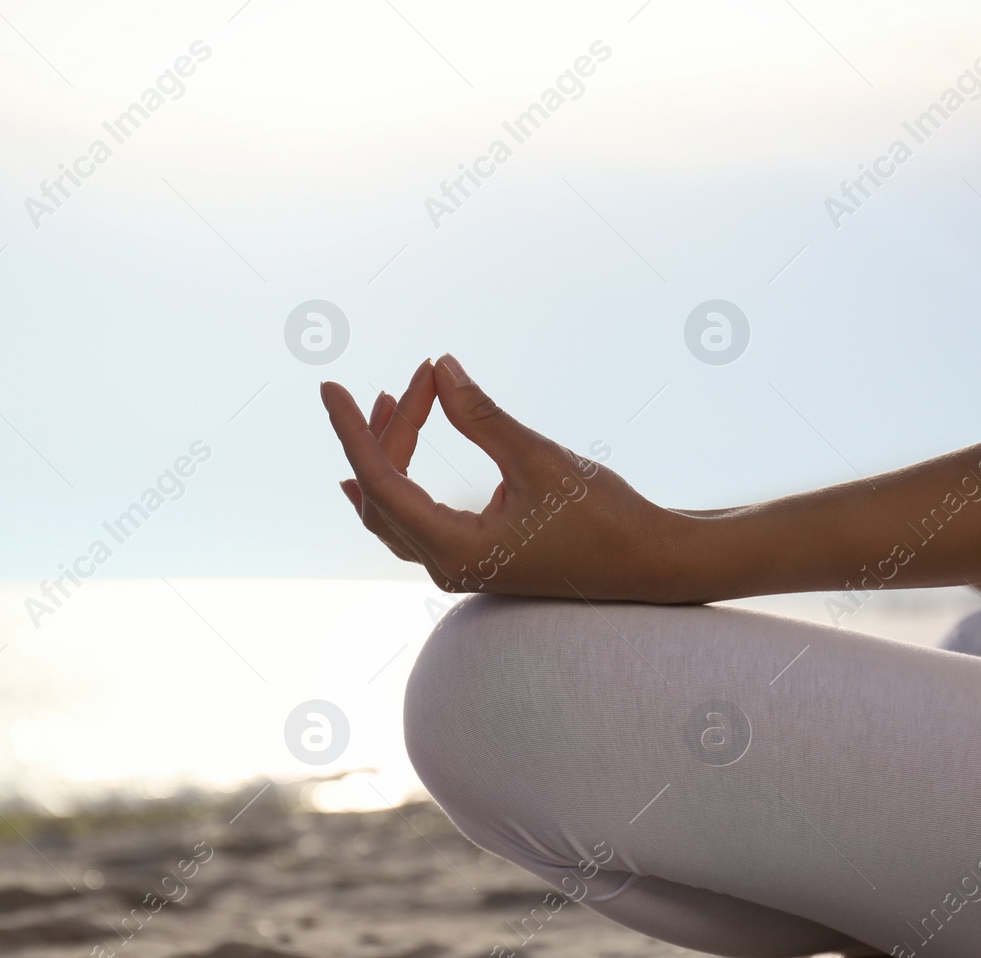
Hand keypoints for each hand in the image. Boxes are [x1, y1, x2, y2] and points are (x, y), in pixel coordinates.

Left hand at [321, 355, 692, 601]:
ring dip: (390, 455)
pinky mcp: (476, 559)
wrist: (649, 563)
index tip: (331, 389)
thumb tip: (438, 368)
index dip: (352, 432)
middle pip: (384, 496)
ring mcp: (460, 567)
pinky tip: (392, 454)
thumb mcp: (538, 458)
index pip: (381, 485)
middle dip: (385, 433)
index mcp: (457, 550)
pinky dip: (403, 480)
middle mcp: (448, 566)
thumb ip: (481, 416)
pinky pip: (415, 521)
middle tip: (411, 379)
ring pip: (396, 512)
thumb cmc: (604, 517)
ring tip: (394, 401)